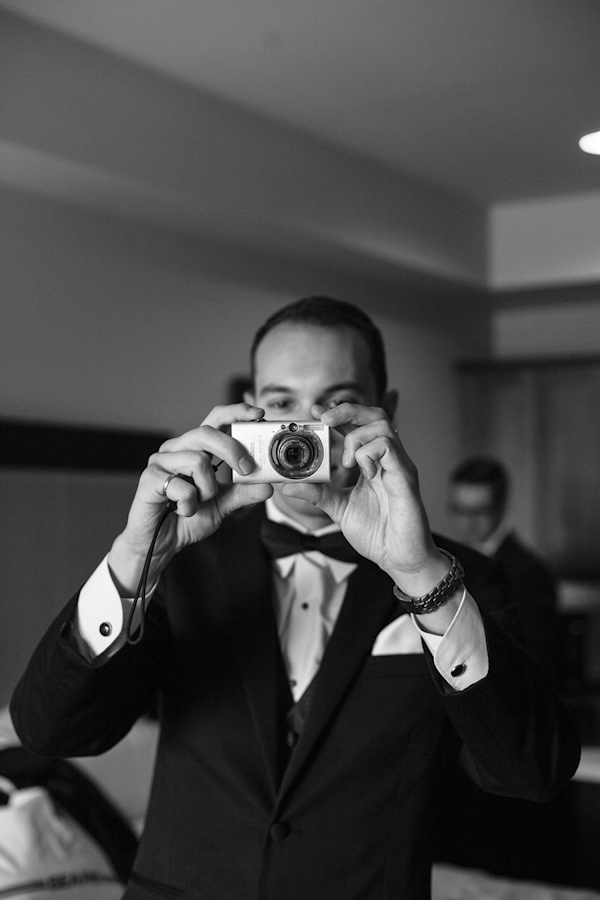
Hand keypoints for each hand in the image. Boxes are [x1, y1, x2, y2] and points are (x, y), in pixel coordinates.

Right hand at [108, 403, 272, 593]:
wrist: (161, 544)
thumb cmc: (186, 518)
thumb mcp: (222, 505)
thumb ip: (243, 493)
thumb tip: (267, 486)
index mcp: (196, 449)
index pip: (215, 420)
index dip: (236, 412)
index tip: (258, 414)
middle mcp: (177, 449)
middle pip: (206, 433)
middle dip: (232, 450)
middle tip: (247, 470)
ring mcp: (161, 461)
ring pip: (197, 460)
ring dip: (208, 489)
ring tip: (200, 502)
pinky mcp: (149, 478)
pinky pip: (181, 486)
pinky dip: (190, 503)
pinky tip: (183, 511)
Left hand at [281, 403, 448, 595]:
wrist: (400, 559)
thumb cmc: (378, 534)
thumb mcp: (339, 509)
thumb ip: (317, 494)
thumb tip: (287, 485)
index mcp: (373, 463)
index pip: (359, 425)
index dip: (338, 413)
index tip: (315, 412)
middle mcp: (389, 459)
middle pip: (375, 414)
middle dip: (347, 410)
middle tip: (324, 420)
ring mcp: (399, 465)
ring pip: (382, 426)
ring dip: (356, 437)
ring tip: (346, 462)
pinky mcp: (406, 477)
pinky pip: (388, 448)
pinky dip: (368, 454)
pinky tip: (366, 474)